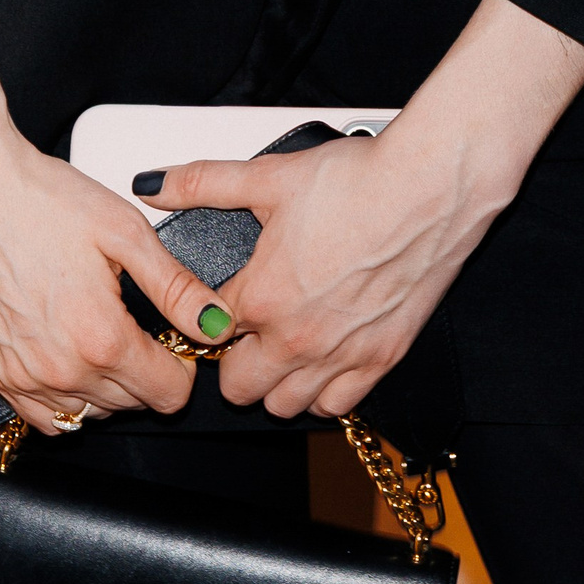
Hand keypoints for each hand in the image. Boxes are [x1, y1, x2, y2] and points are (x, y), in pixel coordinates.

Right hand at [0, 0, 232, 432]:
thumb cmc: (39, 198)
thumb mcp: (124, 231)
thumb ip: (175, 287)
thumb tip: (215, 324)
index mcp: (101, 337)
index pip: (169, 394)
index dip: (184, 365)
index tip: (178, 336)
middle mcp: (61, 370)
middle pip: (133, 404)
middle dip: (150, 370)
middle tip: (142, 321)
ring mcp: (24, 378)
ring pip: (92, 414)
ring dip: (111, 386)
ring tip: (107, 331)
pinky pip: (46, 419)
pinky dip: (69, 400)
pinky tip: (73, 356)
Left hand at [147, 0, 583, 420]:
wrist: (428, 188)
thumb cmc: (357, 181)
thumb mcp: (269, 176)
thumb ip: (204, 184)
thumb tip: (155, 184)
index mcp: (262, 297)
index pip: (207, 336)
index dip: (208, 316)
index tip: (218, 303)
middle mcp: (298, 339)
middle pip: (240, 387)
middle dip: (235, 359)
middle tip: (248, 325)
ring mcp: (342, 355)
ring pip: (287, 406)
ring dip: (278, 381)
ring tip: (284, 341)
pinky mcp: (383, 359)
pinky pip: (338, 407)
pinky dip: (326, 390)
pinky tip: (325, 355)